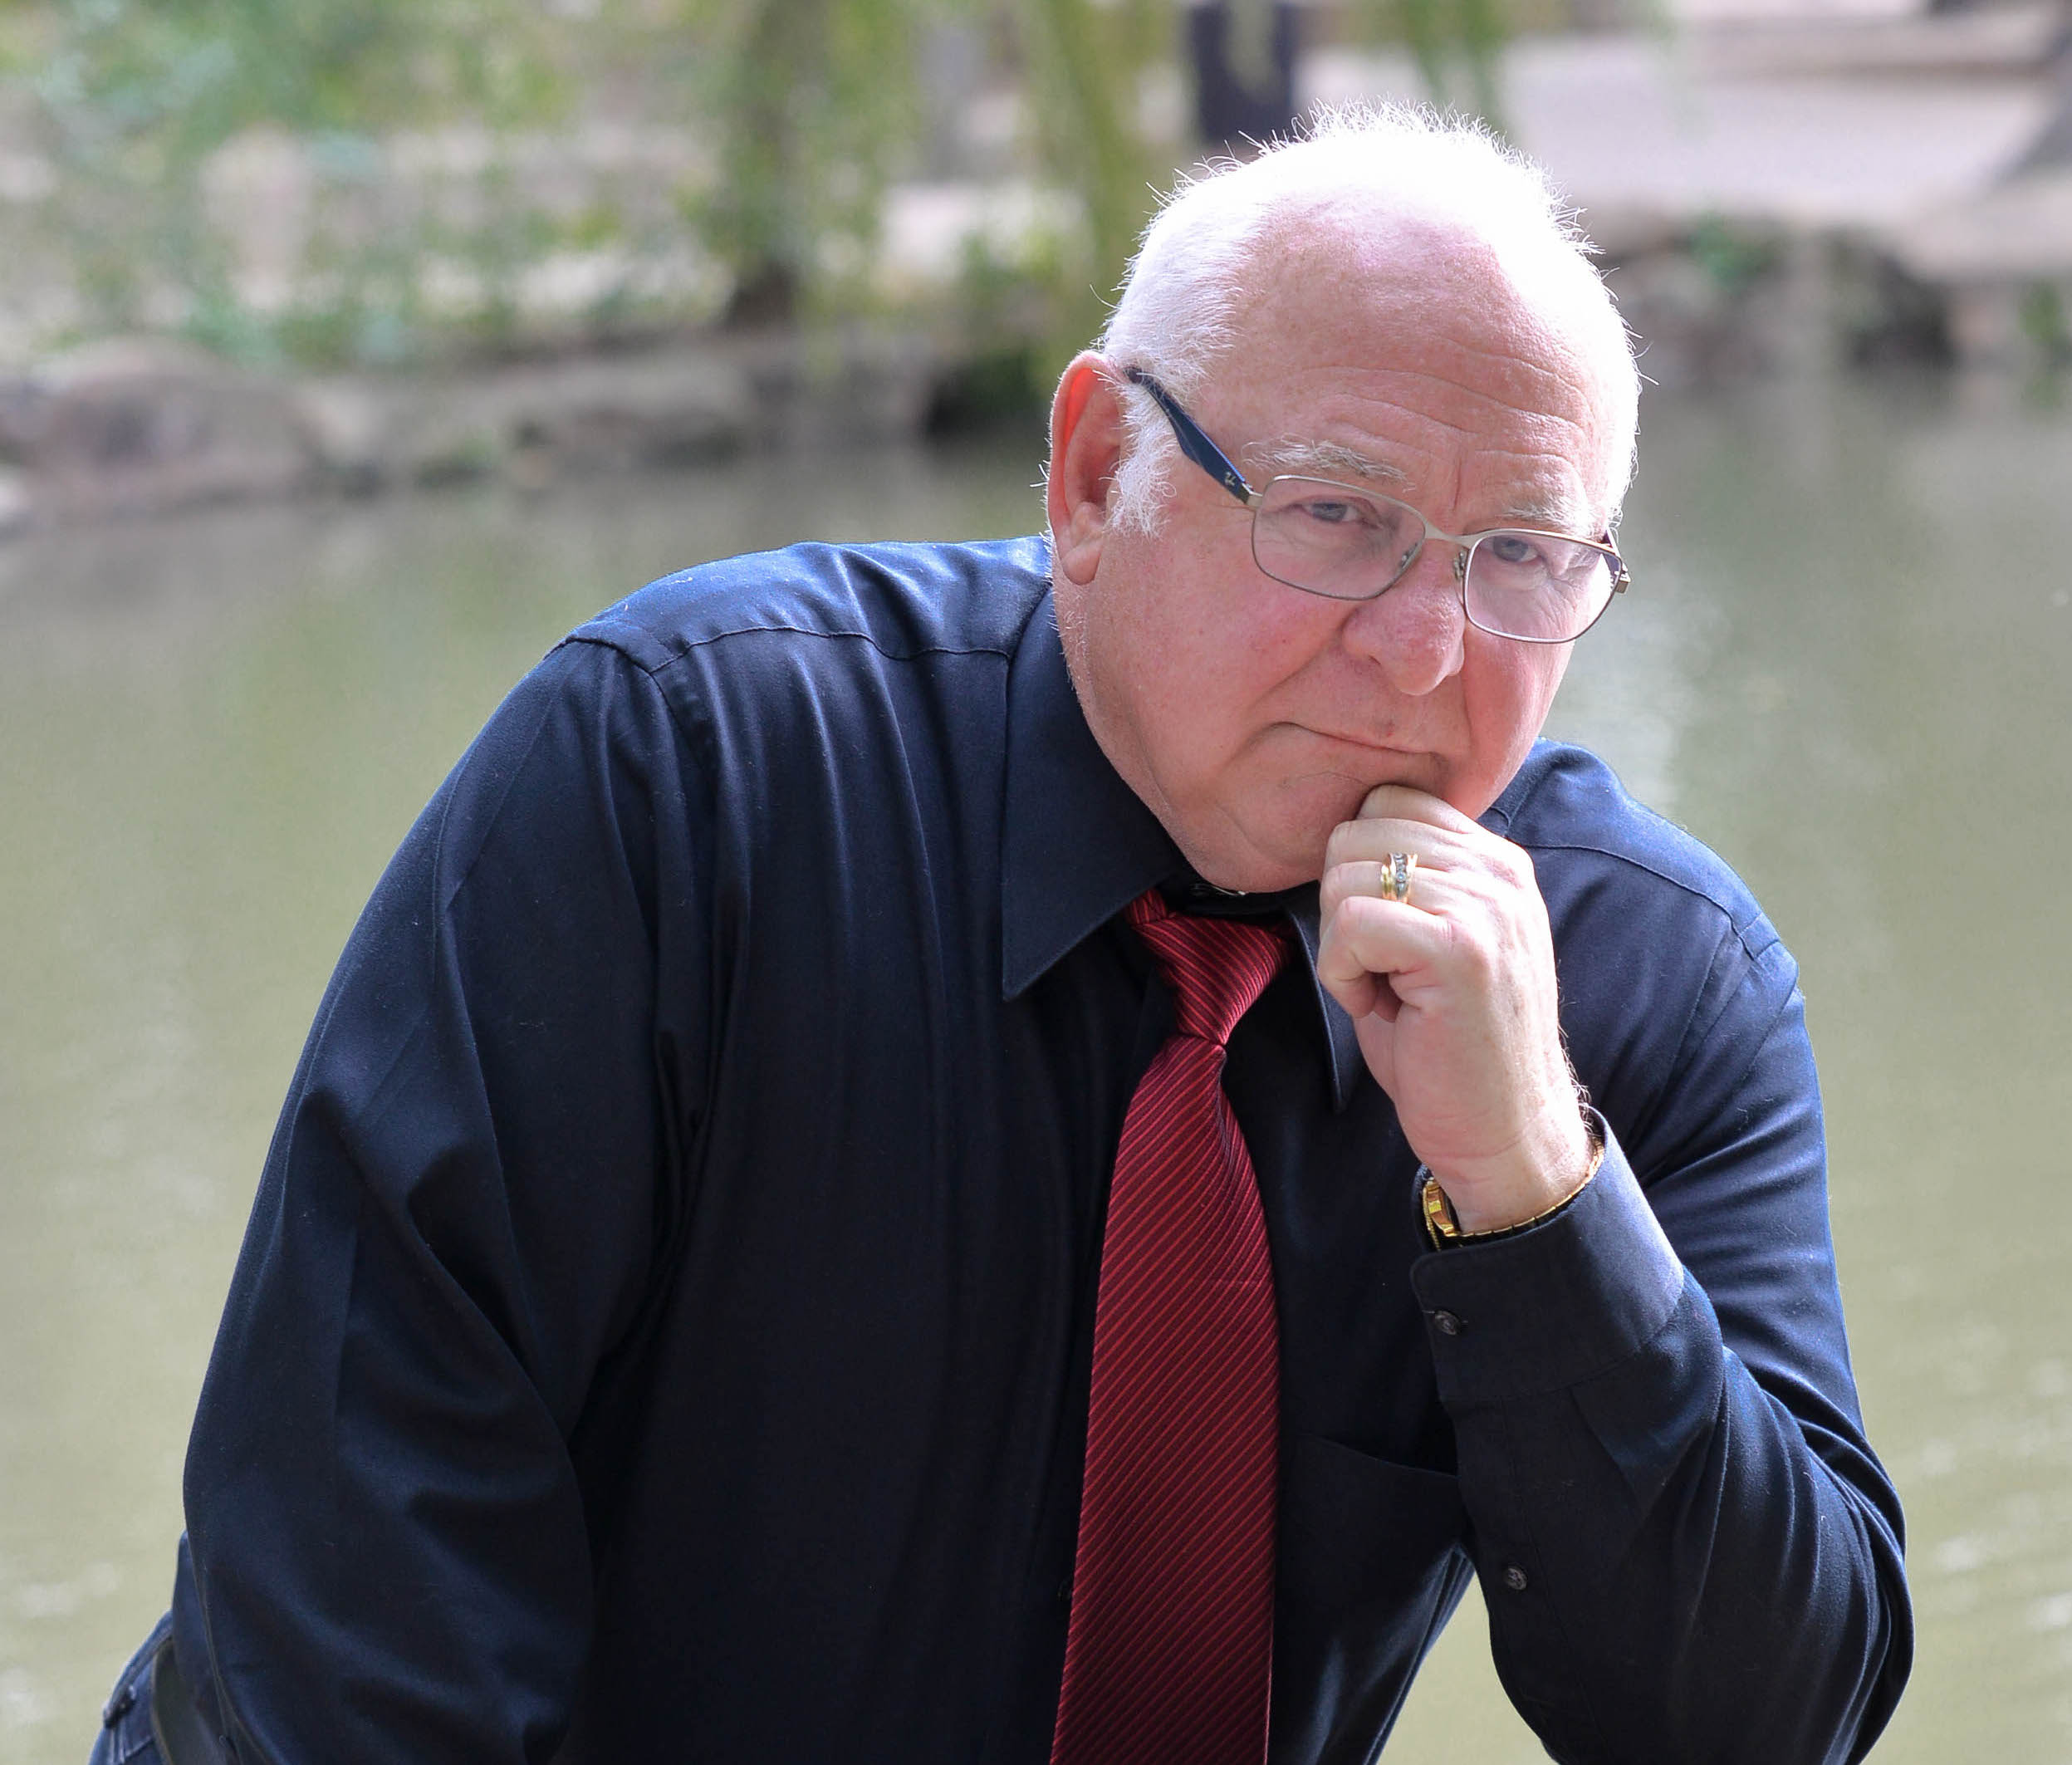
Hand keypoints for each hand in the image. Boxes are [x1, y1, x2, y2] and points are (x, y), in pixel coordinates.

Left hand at [1316, 784, 1591, 1232]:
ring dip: (1341, 945)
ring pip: (1345, 875)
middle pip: (1355, 831)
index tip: (1382, 937)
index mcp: (1495, 861)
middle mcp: (1500, 870)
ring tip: (1385, 991)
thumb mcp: (1432, 943)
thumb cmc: (1449, 1048)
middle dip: (1340, 905)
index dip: (1356, 870)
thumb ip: (1404, 880)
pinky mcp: (1461, 949)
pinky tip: (1378, 1008)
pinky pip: (1350, 924)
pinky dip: (1342, 973)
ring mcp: (1486, 905)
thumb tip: (1335, 837)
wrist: (1506, 1133)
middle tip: (1378, 970)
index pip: (1388, 801)